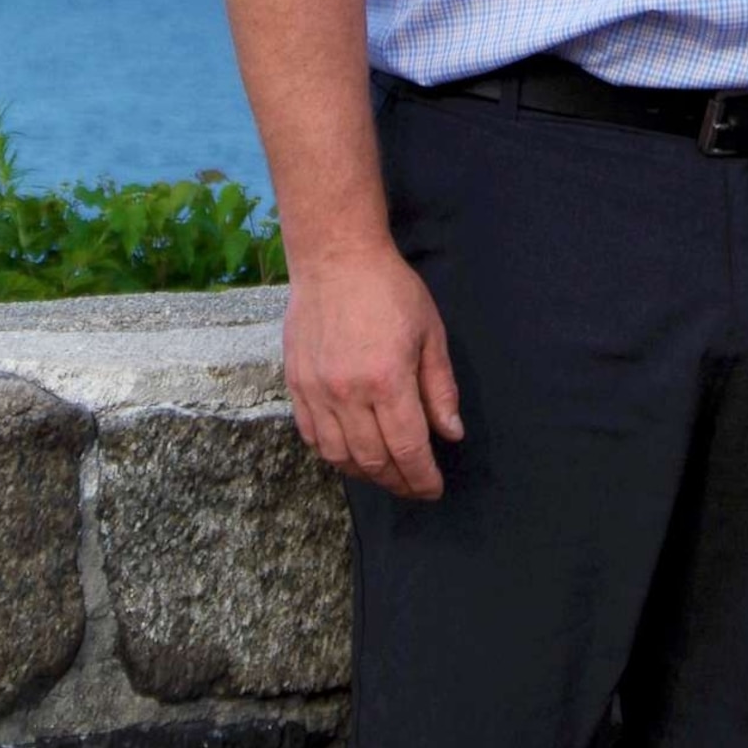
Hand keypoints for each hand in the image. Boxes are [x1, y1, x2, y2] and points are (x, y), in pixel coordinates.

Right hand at [283, 245, 463, 497]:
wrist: (335, 259)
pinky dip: (332, 455)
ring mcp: (317, 392)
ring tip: (385, 474)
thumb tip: (450, 433)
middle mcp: (348, 394)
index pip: (408, 448)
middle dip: (397, 481)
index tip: (433, 488)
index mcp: (388, 380)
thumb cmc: (390, 290)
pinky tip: (350, 454)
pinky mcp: (296, 385)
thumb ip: (440, 387)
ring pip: (340, 456)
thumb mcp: (430, 332)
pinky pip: (312, 437)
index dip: (422, 477)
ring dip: (365, 474)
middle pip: (373, 460)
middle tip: (413, 486)